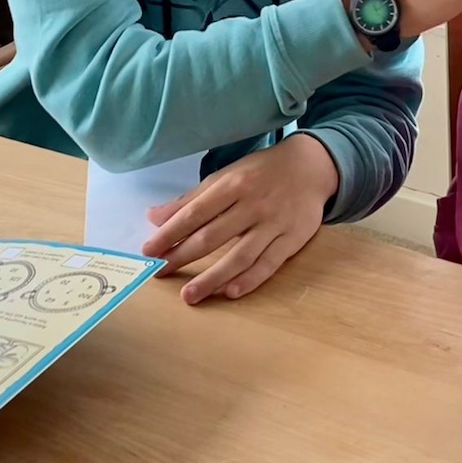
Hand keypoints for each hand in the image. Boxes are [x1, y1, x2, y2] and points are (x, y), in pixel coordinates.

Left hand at [141, 135, 338, 303]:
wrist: (311, 167)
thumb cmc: (261, 173)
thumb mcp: (226, 176)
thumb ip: (191, 199)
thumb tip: (154, 217)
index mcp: (233, 184)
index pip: (195, 212)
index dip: (170, 233)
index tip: (150, 251)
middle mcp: (253, 204)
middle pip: (213, 236)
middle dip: (183, 256)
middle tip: (160, 274)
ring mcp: (274, 223)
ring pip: (240, 255)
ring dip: (213, 277)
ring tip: (190, 295)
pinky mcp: (292, 239)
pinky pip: (269, 263)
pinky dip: (250, 279)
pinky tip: (230, 292)